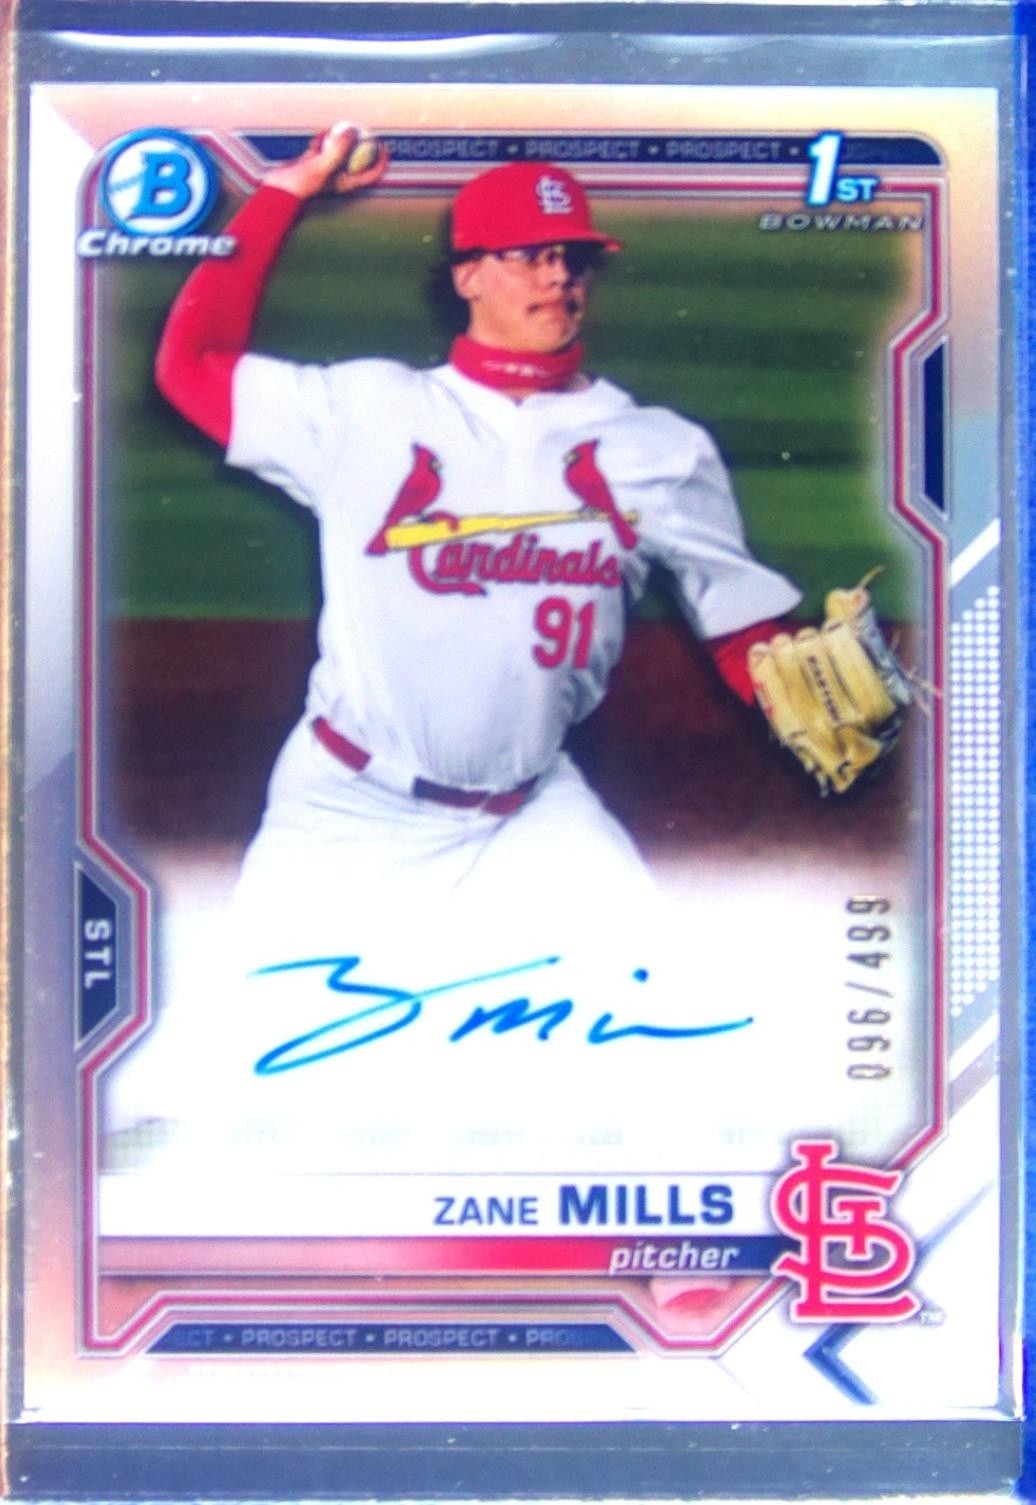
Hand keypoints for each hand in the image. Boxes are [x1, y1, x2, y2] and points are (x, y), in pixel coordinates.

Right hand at [264, 122, 388, 200]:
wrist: (280, 189)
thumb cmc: (302, 184)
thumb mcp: (322, 165)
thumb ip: (338, 149)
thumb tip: (352, 131)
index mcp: (347, 182)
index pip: (371, 174)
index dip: (381, 161)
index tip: (383, 145)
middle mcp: (339, 176)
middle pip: (358, 159)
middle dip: (362, 144)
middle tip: (363, 129)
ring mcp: (326, 168)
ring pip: (340, 150)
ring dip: (340, 138)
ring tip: (338, 129)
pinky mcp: (313, 162)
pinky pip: (323, 146)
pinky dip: (322, 138)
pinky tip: (320, 135)